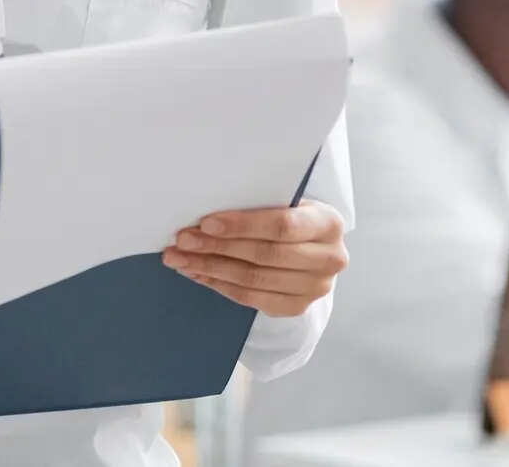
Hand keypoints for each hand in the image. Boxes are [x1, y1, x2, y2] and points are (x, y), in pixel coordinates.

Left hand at [162, 200, 347, 317]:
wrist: (316, 246)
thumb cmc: (293, 214)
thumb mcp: (288, 200)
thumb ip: (260, 202)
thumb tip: (206, 210)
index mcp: (328, 223)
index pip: (282, 225)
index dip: (242, 225)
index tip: (206, 222)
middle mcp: (329, 259)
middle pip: (265, 255)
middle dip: (217, 247)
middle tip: (183, 240)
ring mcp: (315, 288)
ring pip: (254, 280)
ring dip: (210, 268)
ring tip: (180, 258)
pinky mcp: (297, 307)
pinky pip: (251, 299)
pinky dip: (220, 285)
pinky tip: (197, 273)